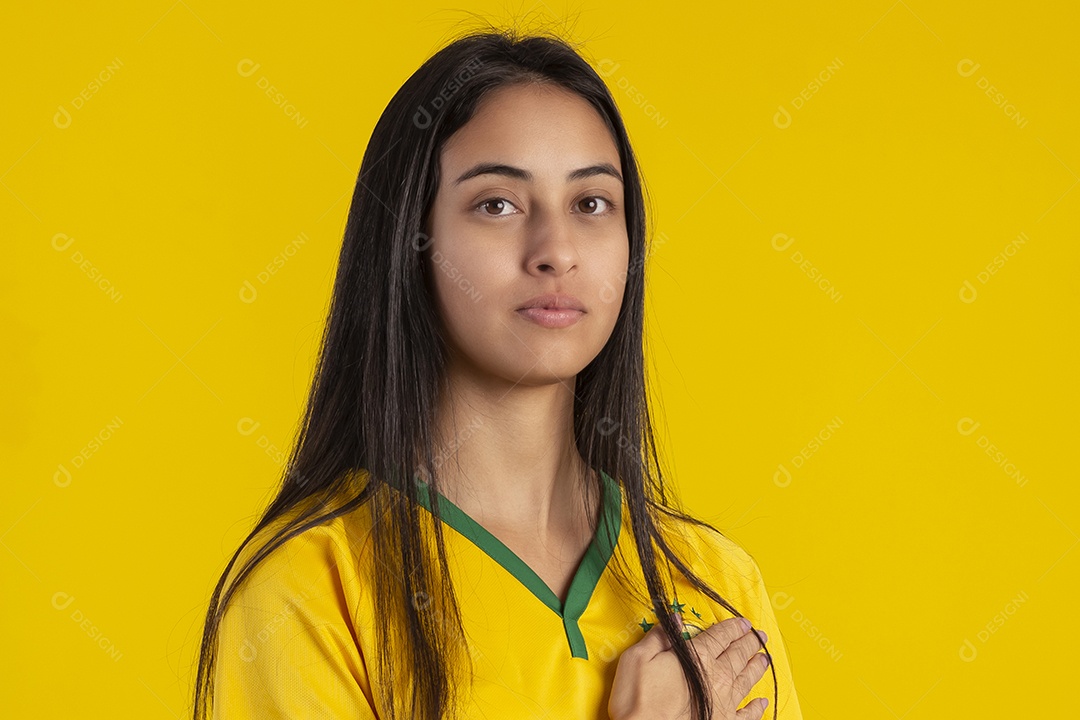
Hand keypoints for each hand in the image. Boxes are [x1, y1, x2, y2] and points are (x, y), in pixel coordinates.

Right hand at [607, 614, 771, 719]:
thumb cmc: (637, 700)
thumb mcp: (637, 659)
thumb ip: (659, 638)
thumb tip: (675, 619)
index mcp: (697, 658)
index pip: (720, 636)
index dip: (733, 627)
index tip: (743, 623)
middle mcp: (715, 678)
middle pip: (738, 655)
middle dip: (750, 643)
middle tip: (759, 636)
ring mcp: (723, 703)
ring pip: (746, 680)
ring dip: (757, 667)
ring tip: (765, 658)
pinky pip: (747, 715)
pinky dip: (756, 708)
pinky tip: (762, 701)